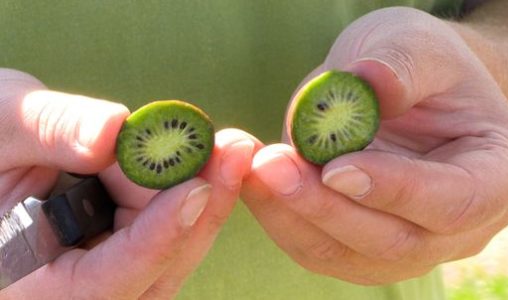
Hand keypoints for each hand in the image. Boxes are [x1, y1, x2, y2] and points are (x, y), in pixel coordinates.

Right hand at [0, 68, 257, 298]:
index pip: (101, 282)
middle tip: (236, 152)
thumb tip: (114, 132)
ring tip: (229, 147)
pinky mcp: (128, 249)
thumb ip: (50, 131)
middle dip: (200, 212)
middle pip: (154, 275)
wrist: (0, 153)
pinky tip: (211, 158)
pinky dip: (191, 194)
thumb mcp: (1, 125)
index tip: (197, 189)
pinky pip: (169, 233)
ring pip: (171, 255)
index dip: (155, 238)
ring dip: (204, 199)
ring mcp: (108, 273)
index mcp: (27, 284)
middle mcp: (75, 291)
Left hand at [241, 7, 507, 284]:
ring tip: (254, 170)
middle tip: (271, 165)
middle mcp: (455, 229)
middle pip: (393, 242)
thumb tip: (371, 85)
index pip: (455, 201)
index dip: (395, 189)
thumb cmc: (426, 71)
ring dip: (293, 216)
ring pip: (345, 255)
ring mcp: (406, 246)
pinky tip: (256, 182)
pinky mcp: (359, 247)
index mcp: (495, 177)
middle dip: (325, 207)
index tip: (336, 166)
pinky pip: (317, 247)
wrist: (416, 99)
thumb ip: (404, 64)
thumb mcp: (422, 45)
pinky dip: (282, 218)